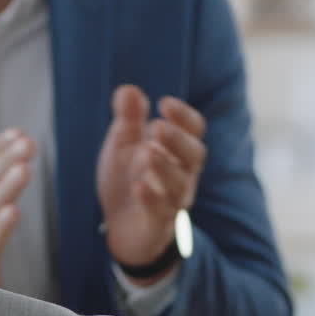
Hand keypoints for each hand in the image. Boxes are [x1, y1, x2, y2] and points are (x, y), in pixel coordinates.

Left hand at [96, 84, 206, 273]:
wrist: (120, 224)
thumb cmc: (128, 178)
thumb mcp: (123, 144)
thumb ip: (128, 119)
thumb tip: (128, 90)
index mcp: (177, 150)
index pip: (194, 129)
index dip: (184, 117)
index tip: (165, 103)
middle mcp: (182, 174)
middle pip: (194, 155)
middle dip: (178, 141)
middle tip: (158, 128)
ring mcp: (173, 201)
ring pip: (179, 185)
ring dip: (164, 168)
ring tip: (146, 152)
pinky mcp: (158, 225)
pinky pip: (161, 213)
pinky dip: (151, 200)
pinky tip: (139, 187)